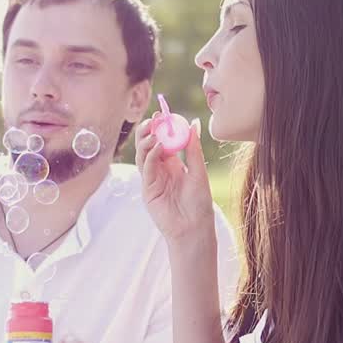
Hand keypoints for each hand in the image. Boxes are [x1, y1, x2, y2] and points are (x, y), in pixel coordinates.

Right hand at [134, 117, 214, 243]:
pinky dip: (149, 156)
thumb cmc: (199, 203)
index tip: (163, 114)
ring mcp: (152, 179)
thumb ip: (193, 148)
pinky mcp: (147, 189)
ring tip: (153, 132)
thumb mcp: (199, 171)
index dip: (162, 128)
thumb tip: (194, 123)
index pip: (163, 140)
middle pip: (149, 145)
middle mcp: (161, 170)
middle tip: (153, 119)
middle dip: (149, 131)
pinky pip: (146, 169)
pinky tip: (156, 147)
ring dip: (146, 141)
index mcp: (173, 164)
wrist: (194, 227)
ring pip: (143, 155)